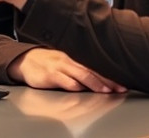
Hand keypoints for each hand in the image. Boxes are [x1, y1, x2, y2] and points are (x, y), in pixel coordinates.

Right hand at [7, 48, 125, 92]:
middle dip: (107, 81)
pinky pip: (64, 80)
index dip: (110, 75)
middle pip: (91, 71)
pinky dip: (74, 86)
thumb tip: (100, 78)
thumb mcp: (65, 61)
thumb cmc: (47, 63)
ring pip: (81, 75)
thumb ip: (80, 68)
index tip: (122, 83)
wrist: (25, 60)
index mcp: (74, 58)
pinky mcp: (50, 75)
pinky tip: (81, 89)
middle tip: (119, 88)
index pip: (96, 67)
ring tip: (105, 90)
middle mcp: (69, 61)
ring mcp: (59, 67)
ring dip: (94, 83)